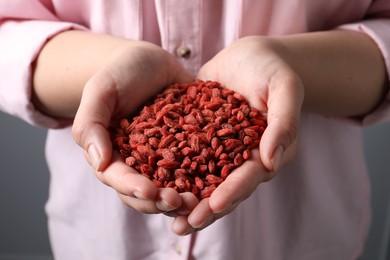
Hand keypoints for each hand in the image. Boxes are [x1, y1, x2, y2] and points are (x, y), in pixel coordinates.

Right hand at [71, 40, 193, 213]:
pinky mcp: (186, 149)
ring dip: (183, 199)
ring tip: (199, 201)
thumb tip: (99, 163)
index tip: (149, 191)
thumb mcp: (101, 91)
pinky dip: (203, 179)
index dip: (133, 188)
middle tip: (180, 203)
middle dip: (161, 201)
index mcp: (112, 155)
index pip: (119, 179)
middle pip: (146, 193)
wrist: (151, 61)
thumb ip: (91, 125)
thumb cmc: (120, 72)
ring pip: (171, 187)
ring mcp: (164, 158)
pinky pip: (194, 169)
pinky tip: (216, 183)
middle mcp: (137, 162)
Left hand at [171, 36, 303, 234]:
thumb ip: (283, 123)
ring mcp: (222, 150)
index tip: (215, 204)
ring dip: (187, 198)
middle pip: (225, 187)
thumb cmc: (272, 69)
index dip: (233, 191)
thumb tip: (272, 161)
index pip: (250, 176)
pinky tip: (154, 182)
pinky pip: (188, 157)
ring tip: (167, 216)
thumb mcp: (284, 88)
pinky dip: (174, 172)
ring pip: (204, 179)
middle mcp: (244, 157)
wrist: (249, 56)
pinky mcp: (202, 138)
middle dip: (206, 207)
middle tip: (184, 225)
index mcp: (267, 152)